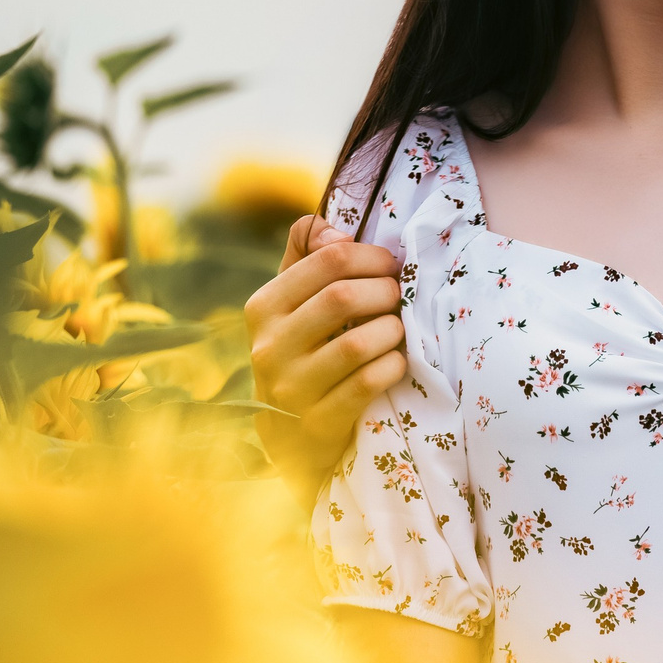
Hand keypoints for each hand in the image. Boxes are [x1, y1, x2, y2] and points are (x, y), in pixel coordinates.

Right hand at [246, 215, 406, 496]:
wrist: (289, 434)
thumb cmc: (302, 349)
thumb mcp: (292, 302)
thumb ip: (306, 255)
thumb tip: (332, 228)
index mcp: (263, 307)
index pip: (327, 258)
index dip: (371, 256)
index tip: (390, 266)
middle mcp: (269, 346)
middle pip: (343, 297)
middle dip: (385, 291)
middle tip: (398, 298)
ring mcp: (290, 388)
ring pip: (357, 343)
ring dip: (392, 331)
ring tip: (398, 330)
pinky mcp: (317, 422)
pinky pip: (368, 384)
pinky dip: (392, 366)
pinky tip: (396, 361)